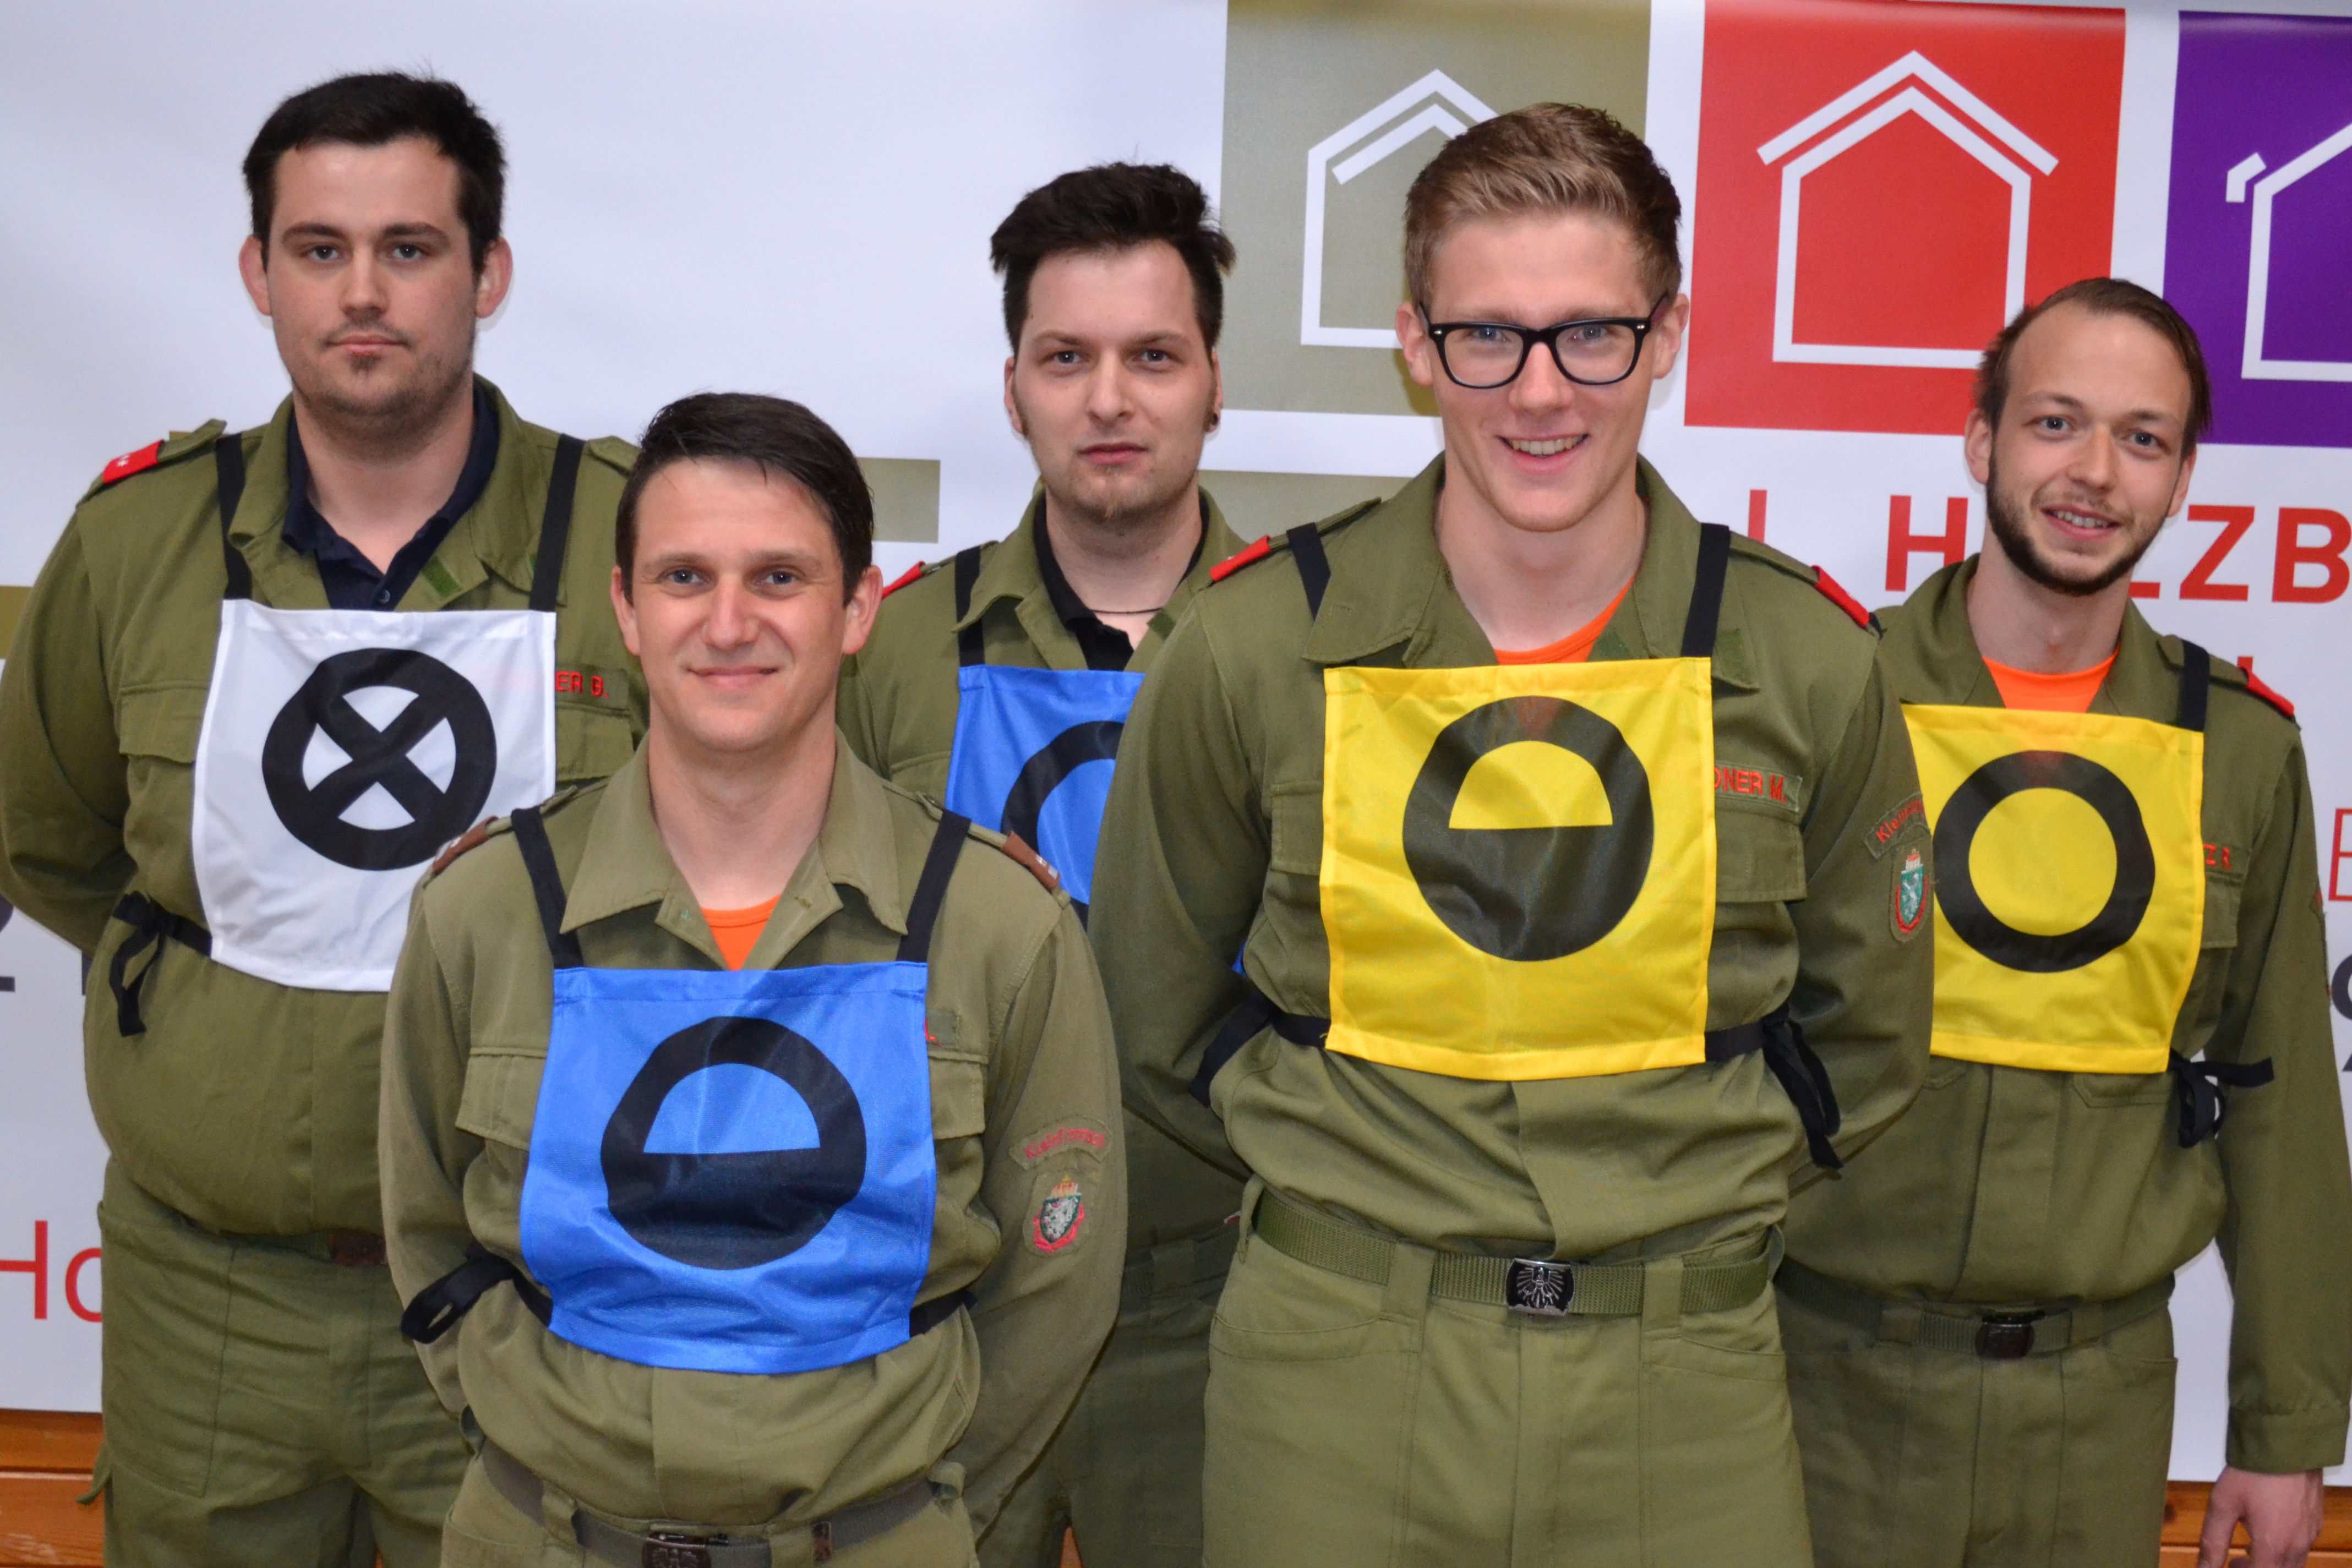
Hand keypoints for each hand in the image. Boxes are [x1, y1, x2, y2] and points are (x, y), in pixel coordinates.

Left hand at [2198, 1466, 2324, 1567]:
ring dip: (2272, 1563)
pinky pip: (2302, 1548)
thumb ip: (2213, 1541)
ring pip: (2293, 1564)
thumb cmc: (2253, 1473)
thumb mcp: (2223, 1505)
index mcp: (2274, 1546)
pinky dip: (2285, 1551)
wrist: (2287, 1444)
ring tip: (2250, 1546)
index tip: (2231, 1564)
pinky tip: (2268, 1531)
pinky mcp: (2316, 1521)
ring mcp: (2310, 1534)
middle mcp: (2297, 1545)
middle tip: (2237, 1560)